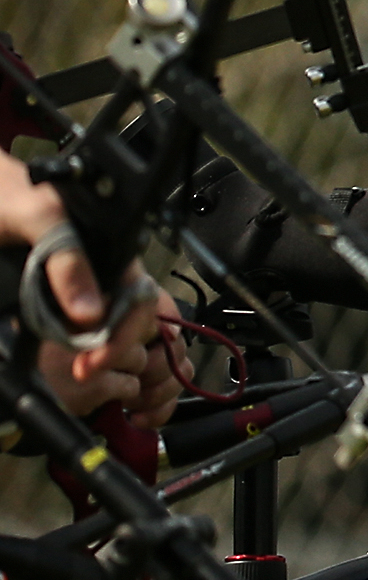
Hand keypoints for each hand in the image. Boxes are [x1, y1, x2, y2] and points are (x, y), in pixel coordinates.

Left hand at [0, 149, 175, 417]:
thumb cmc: (13, 195)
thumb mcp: (42, 216)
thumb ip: (68, 260)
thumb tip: (88, 314)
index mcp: (115, 255)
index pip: (140, 304)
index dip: (122, 336)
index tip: (93, 361)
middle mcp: (105, 278)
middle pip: (134, 326)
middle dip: (118, 355)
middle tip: (85, 374)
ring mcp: (81, 295)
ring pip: (112, 335)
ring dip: (113, 363)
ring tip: (96, 384)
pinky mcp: (54, 309)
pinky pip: (82, 338)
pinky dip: (92, 360)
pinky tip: (89, 374)